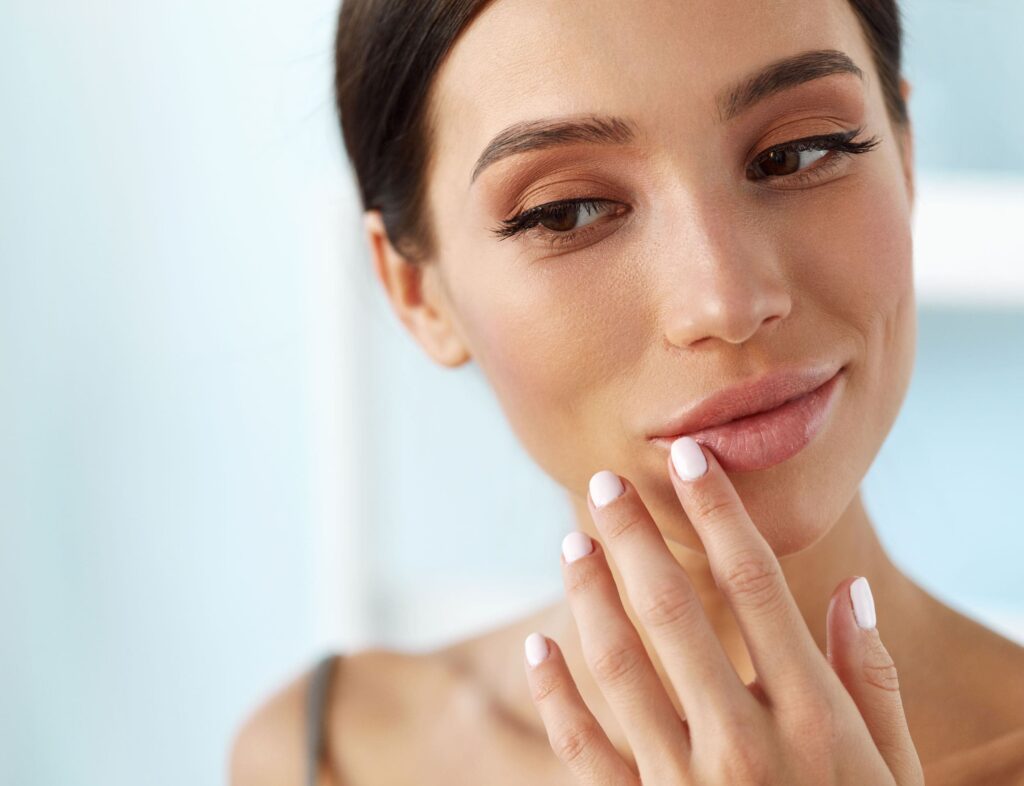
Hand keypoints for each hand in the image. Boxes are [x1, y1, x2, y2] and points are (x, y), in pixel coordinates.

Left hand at [522, 436, 924, 784]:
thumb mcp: (895, 772)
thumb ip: (871, 682)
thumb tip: (845, 591)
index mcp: (814, 720)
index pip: (756, 587)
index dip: (720, 512)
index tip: (691, 458)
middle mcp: (743, 744)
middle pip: (673, 611)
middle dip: (635, 537)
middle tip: (604, 482)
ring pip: (619, 667)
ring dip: (589, 596)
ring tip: (572, 541)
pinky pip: (583, 750)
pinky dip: (555, 696)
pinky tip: (538, 644)